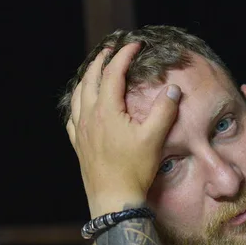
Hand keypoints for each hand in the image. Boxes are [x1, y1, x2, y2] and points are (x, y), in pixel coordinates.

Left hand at [66, 43, 181, 216]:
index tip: (134, 44)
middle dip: (100, 61)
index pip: (113, 73)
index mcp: (106, 111)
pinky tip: (81, 105)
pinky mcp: (79, 145)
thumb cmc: (134, 169)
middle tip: (110, 49)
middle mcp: (89, 117)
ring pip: (77, 96)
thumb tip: (173, 89)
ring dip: (86, 78)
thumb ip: (165, 110)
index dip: (124, 56)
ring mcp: (81, 131)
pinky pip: (72, 116)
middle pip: (89, 79)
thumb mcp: (154, 138)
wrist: (113, 200)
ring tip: (94, 70)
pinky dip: (77, 102)